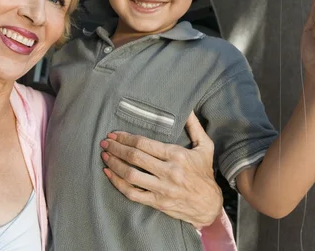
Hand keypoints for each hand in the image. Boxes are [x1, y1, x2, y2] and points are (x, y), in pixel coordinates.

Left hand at [100, 111, 222, 227]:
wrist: (209, 205)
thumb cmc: (204, 173)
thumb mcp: (205, 147)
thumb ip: (194, 126)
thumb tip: (187, 108)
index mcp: (177, 155)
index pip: (144, 144)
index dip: (126, 137)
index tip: (114, 134)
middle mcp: (169, 172)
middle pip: (134, 157)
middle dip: (116, 148)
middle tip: (105, 142)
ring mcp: (162, 189)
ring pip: (131, 175)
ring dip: (114, 164)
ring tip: (105, 155)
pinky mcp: (157, 203)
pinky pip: (132, 193)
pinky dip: (117, 183)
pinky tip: (109, 174)